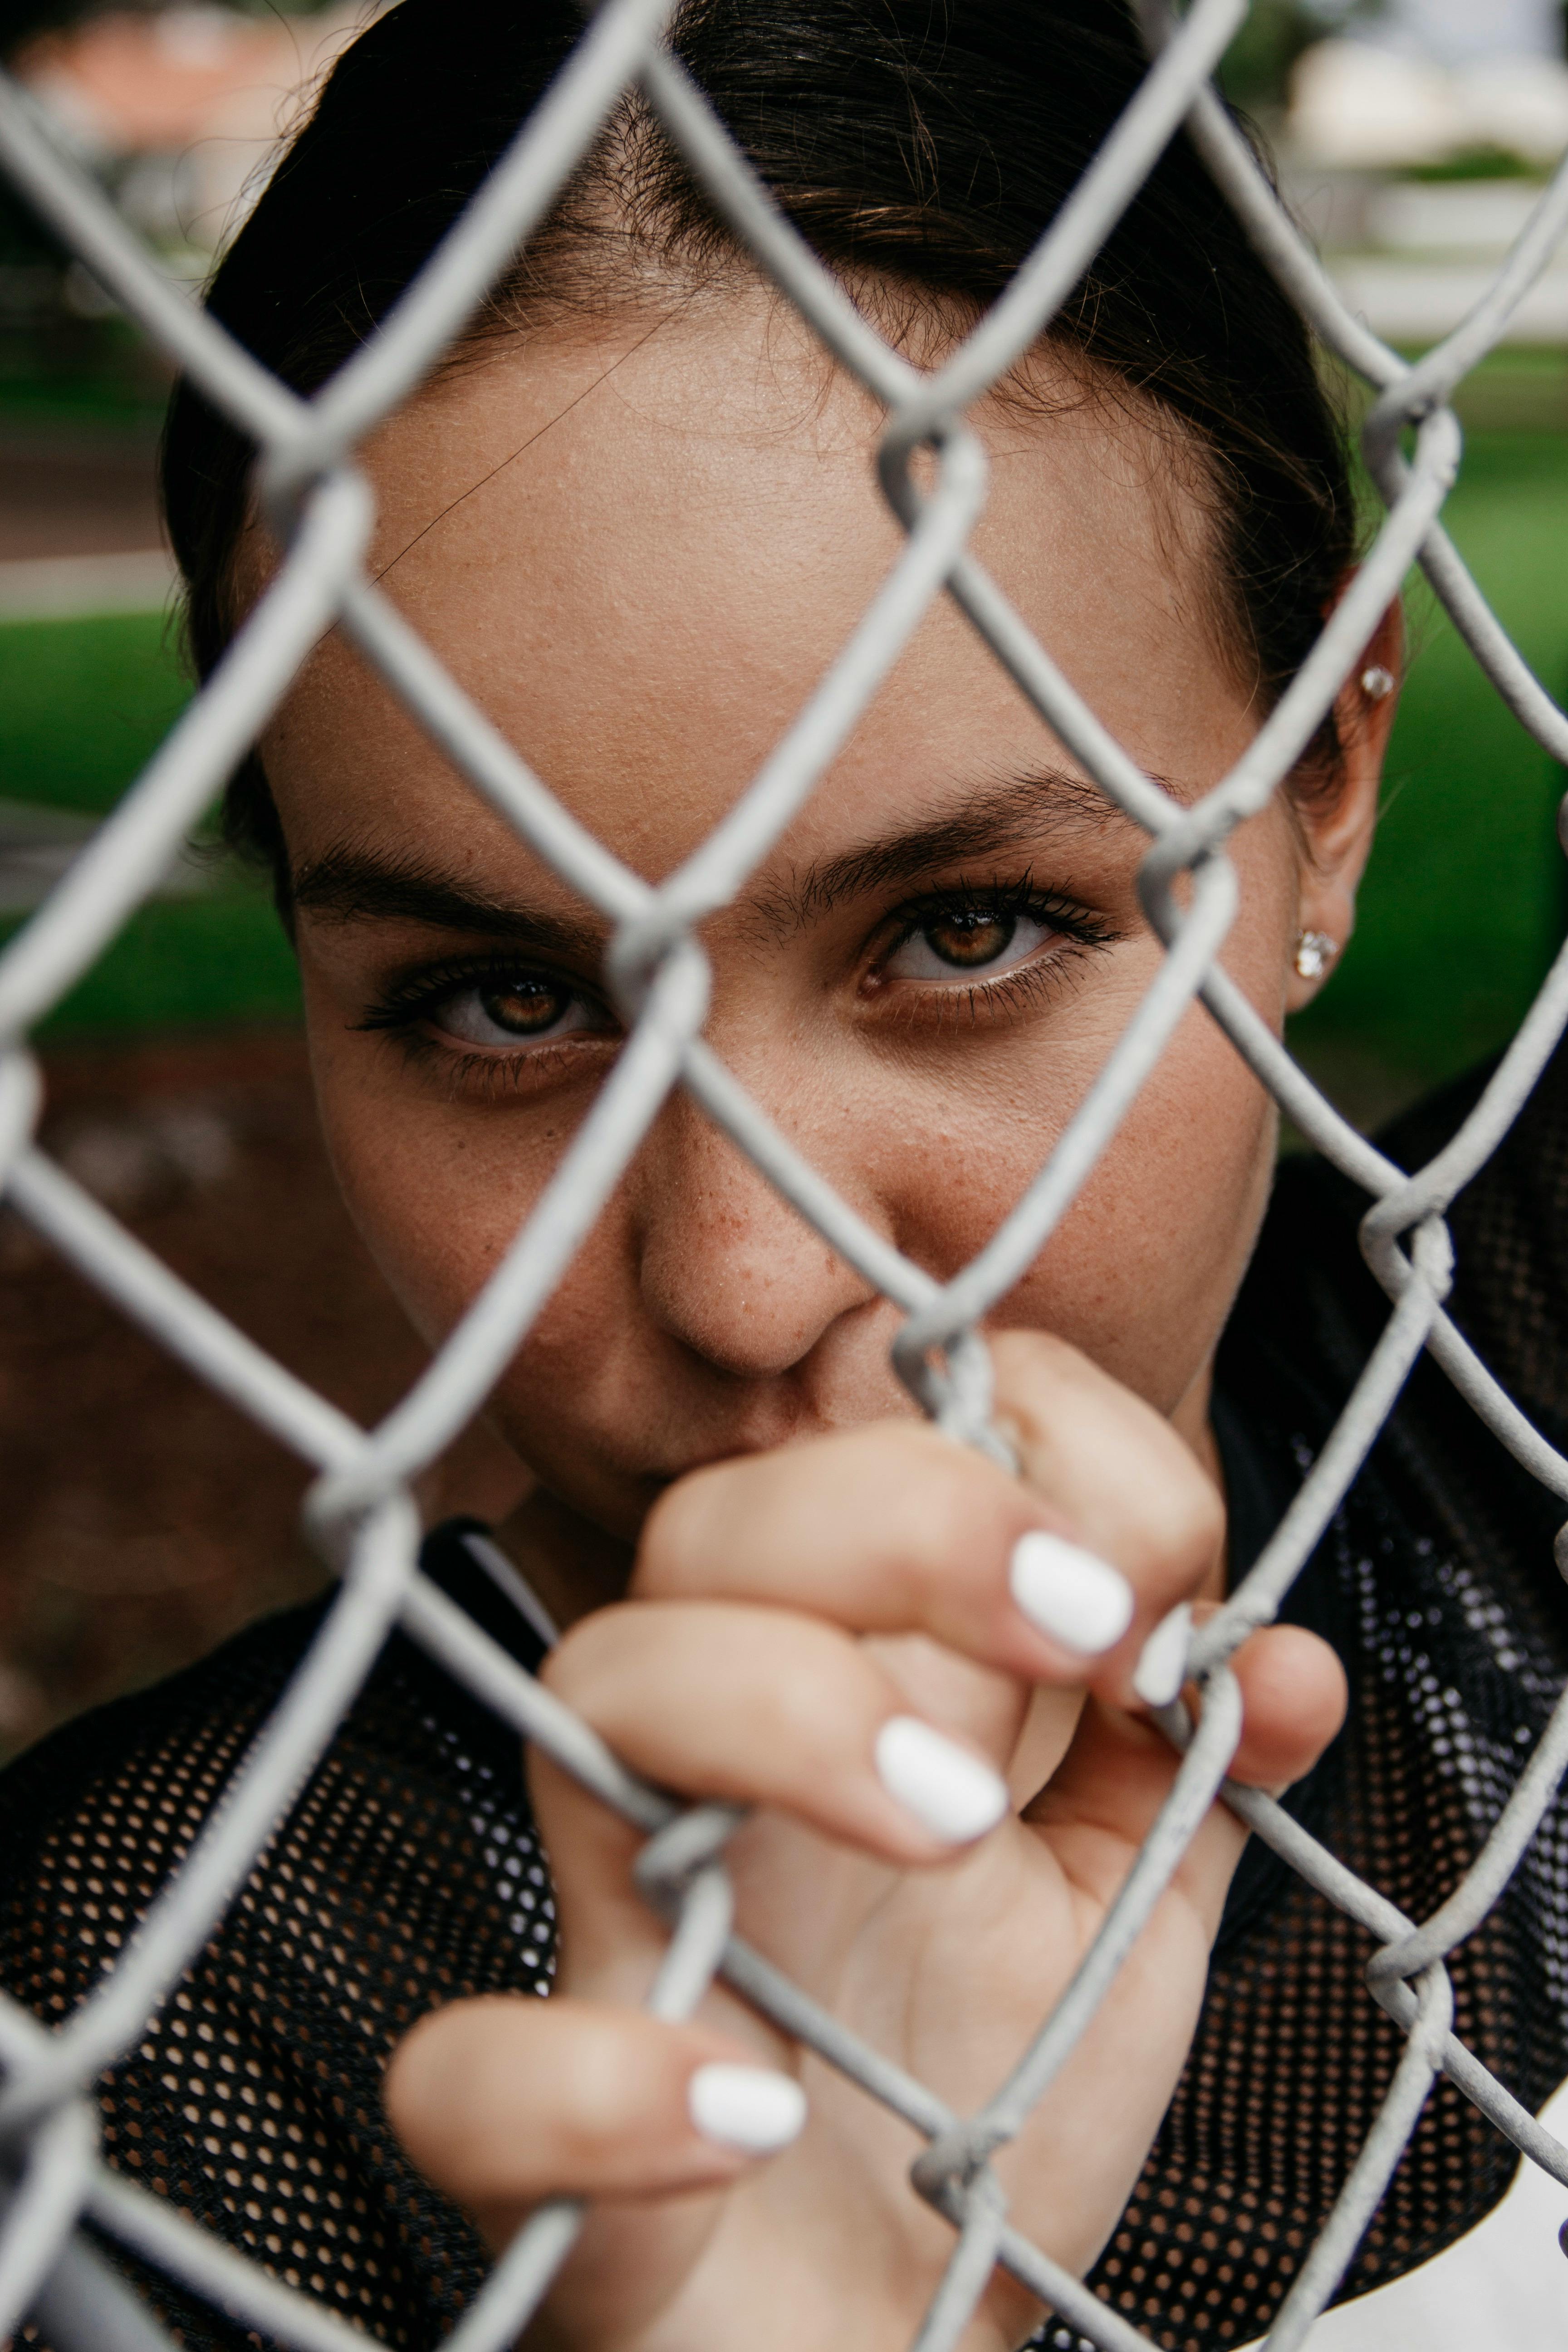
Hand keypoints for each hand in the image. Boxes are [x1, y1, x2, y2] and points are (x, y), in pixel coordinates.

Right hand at [385, 1332, 1345, 2350]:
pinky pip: (472, 2067)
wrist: (882, 2337)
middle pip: (713, 1525)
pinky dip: (601, 2080)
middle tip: (1078, 1625)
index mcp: (850, 1683)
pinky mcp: (550, 2138)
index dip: (1010, 1441)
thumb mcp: (1123, 1904)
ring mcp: (629, 1933)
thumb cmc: (985, 2097)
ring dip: (781, 1715)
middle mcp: (721, 1770)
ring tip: (951, 1826)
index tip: (1137, 1578)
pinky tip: (745, 2115)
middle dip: (902, 1516)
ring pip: (595, 1693)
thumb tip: (1292, 1666)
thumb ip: (1189, 1769)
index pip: (858, 1440)